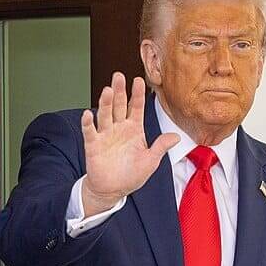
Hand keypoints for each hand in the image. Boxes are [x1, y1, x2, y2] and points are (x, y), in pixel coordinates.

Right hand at [80, 73, 179, 214]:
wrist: (113, 189)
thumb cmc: (132, 174)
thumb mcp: (151, 161)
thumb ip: (161, 147)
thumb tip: (176, 136)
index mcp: (134, 129)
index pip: (136, 107)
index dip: (137, 94)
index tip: (139, 80)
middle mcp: (119, 128)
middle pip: (118, 105)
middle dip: (119, 91)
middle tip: (118, 76)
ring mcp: (105, 135)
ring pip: (105, 115)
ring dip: (105, 103)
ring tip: (107, 90)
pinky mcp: (93, 145)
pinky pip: (90, 132)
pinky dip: (88, 123)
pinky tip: (88, 114)